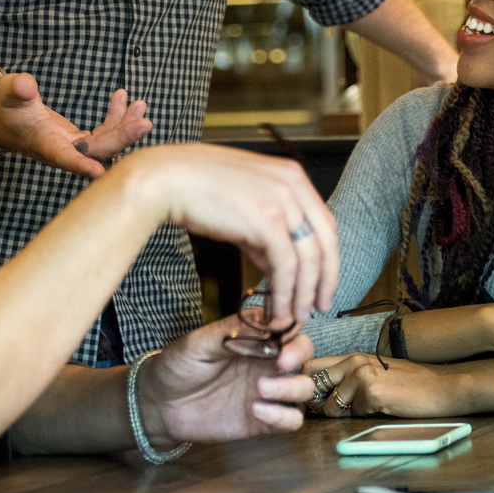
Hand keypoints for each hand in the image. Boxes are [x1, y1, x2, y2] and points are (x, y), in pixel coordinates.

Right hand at [0, 76, 151, 179]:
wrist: (3, 120)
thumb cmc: (5, 107)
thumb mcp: (8, 93)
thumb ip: (17, 89)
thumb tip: (26, 84)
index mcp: (45, 144)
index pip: (66, 158)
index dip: (83, 165)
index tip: (101, 172)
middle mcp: (62, 151)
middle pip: (98, 151)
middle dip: (123, 138)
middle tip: (146, 123)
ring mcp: (73, 147)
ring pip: (106, 144)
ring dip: (126, 127)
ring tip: (141, 105)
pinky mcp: (79, 141)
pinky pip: (104, 133)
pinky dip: (116, 117)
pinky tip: (123, 99)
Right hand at [120, 144, 337, 326]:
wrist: (167, 179)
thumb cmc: (197, 189)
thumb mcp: (244, 205)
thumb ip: (266, 233)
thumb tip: (278, 266)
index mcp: (292, 175)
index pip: (324, 224)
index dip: (327, 259)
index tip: (321, 285)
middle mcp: (294, 184)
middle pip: (327, 242)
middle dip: (325, 280)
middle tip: (320, 307)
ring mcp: (283, 201)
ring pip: (309, 259)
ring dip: (304, 294)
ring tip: (295, 317)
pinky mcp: (268, 220)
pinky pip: (286, 266)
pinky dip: (285, 293)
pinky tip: (277, 310)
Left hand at [138, 319, 317, 443]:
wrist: (160, 405)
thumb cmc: (178, 366)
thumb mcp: (199, 342)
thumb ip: (232, 330)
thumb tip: (265, 316)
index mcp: (254, 339)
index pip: (287, 326)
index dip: (292, 326)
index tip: (282, 331)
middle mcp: (266, 363)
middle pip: (304, 354)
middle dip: (299, 355)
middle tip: (280, 361)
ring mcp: (267, 393)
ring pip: (304, 388)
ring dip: (291, 388)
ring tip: (260, 389)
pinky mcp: (263, 420)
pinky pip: (291, 419)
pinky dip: (283, 416)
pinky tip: (257, 410)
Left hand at [303, 352, 493, 417]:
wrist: (442, 387)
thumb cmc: (410, 385)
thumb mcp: (375, 374)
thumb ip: (348, 380)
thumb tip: (318, 399)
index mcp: (352, 356)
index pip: (311, 365)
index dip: (303, 384)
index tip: (307, 400)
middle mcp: (353, 361)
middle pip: (311, 382)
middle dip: (313, 402)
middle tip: (327, 412)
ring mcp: (361, 375)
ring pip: (330, 406)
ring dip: (342, 414)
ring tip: (366, 409)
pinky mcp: (371, 392)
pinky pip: (352, 414)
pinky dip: (363, 418)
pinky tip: (382, 409)